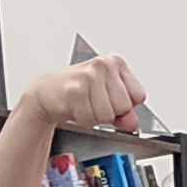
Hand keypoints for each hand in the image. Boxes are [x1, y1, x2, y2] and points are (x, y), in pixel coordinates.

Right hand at [21, 54, 145, 133]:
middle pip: (124, 107)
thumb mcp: (107, 99)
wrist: (47, 93)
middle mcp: (103, 65)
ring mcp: (89, 76)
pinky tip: (75, 107)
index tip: (110, 100)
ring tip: (83, 105)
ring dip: (94, 117)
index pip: (138, 96)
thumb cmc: (78, 92)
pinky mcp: (75, 90)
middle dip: (109, 112)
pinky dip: (82, 119)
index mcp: (115, 63)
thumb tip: (133, 123)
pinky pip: (90, 119)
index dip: (124, 106)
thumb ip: (125, 112)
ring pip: (107, 115)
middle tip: (93, 103)